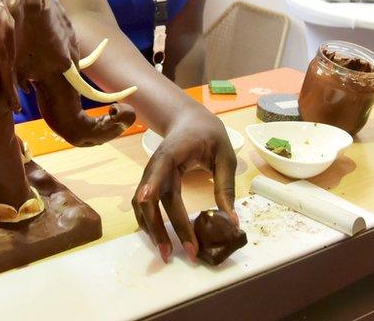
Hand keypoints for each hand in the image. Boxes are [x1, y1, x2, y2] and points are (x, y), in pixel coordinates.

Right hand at [132, 108, 236, 262]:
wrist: (188, 120)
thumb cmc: (208, 134)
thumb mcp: (225, 156)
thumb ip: (226, 187)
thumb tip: (231, 222)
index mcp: (172, 153)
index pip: (159, 171)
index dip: (151, 185)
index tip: (148, 202)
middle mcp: (156, 166)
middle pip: (150, 198)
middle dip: (158, 227)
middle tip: (173, 253)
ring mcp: (151, 175)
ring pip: (142, 205)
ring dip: (151, 228)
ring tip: (166, 251)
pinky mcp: (152, 183)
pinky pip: (145, 205)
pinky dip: (149, 222)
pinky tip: (160, 237)